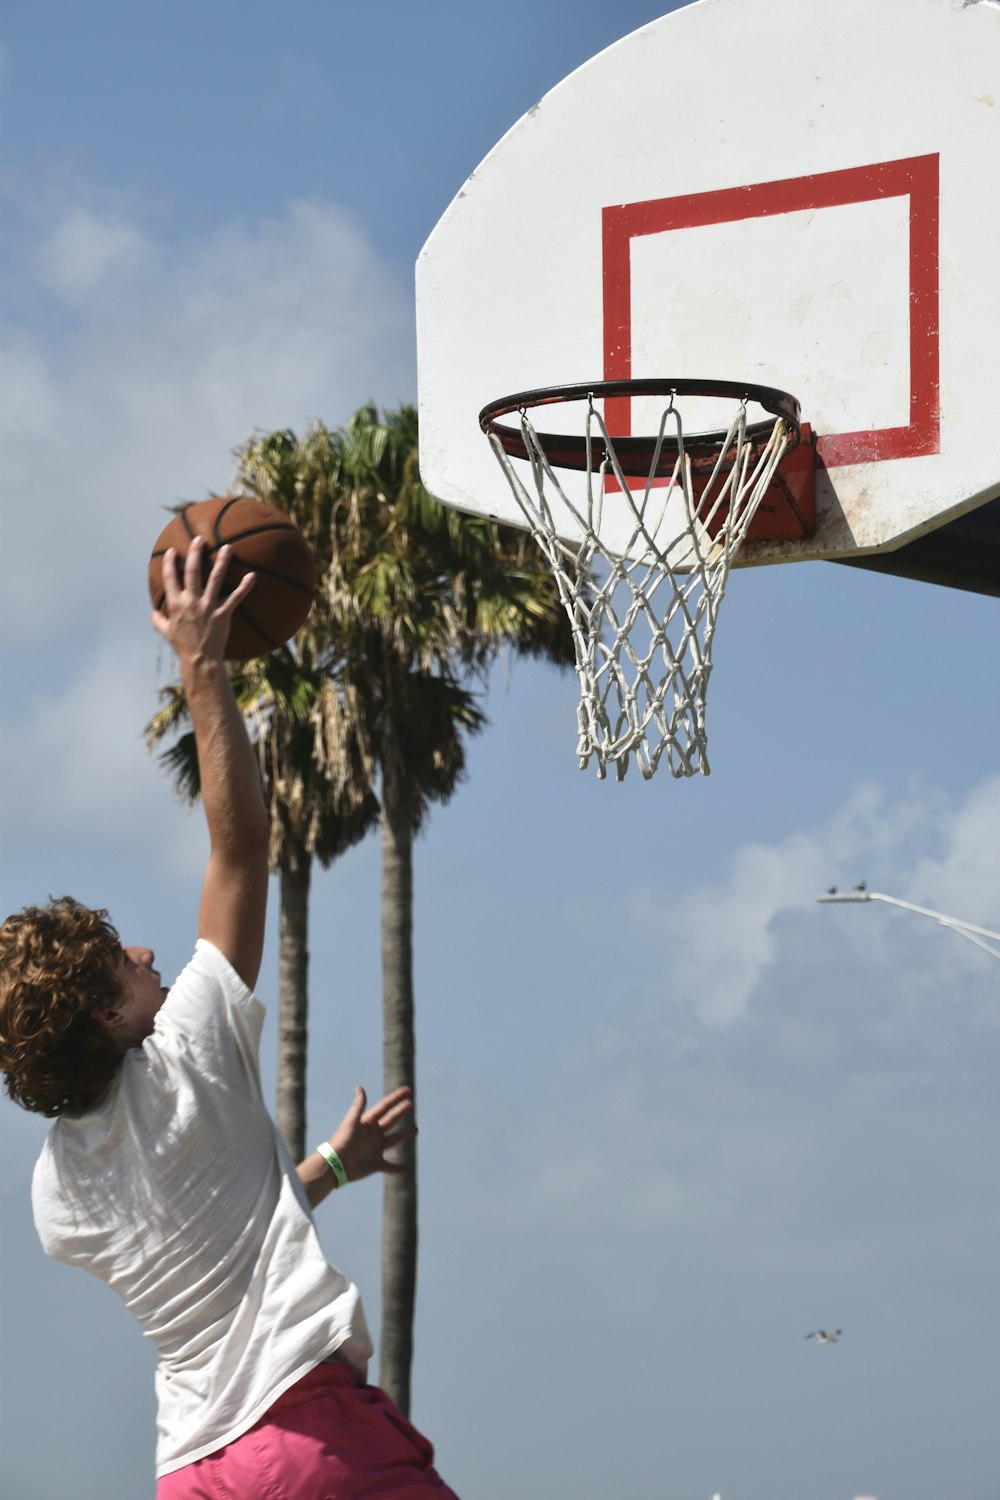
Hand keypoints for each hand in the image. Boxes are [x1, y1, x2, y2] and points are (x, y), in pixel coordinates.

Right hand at [151, 537, 254, 663]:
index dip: (171, 563)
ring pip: (215, 579)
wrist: (199, 660)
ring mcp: (207, 607)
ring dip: (221, 562)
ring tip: (227, 547)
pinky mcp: (223, 614)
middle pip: (193, 572)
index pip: (170, 578)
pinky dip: (245, 586)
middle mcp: (191, 602)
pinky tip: (253, 575)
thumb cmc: (183, 646)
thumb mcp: (166, 632)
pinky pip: (235, 597)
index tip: (173, 551)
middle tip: (200, 539)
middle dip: (195, 553)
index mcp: (175, 604)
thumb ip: (158, 620)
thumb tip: (151, 613)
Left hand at [328, 1085, 416, 1182]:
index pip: (385, 1107)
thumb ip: (358, 1106)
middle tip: (411, 1104)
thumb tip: (360, 1087)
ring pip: (394, 1140)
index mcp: (368, 1122)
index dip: (396, 1098)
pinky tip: (406, 1167)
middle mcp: (373, 1134)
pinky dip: (398, 1168)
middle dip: (400, 1112)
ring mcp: (375, 1149)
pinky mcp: (376, 1164)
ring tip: (415, 1129)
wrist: (336, 1165)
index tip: (407, 1090)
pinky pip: (390, 1166)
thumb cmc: (342, 1141)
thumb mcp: (351, 1122)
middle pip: (390, 1120)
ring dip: (404, 1135)